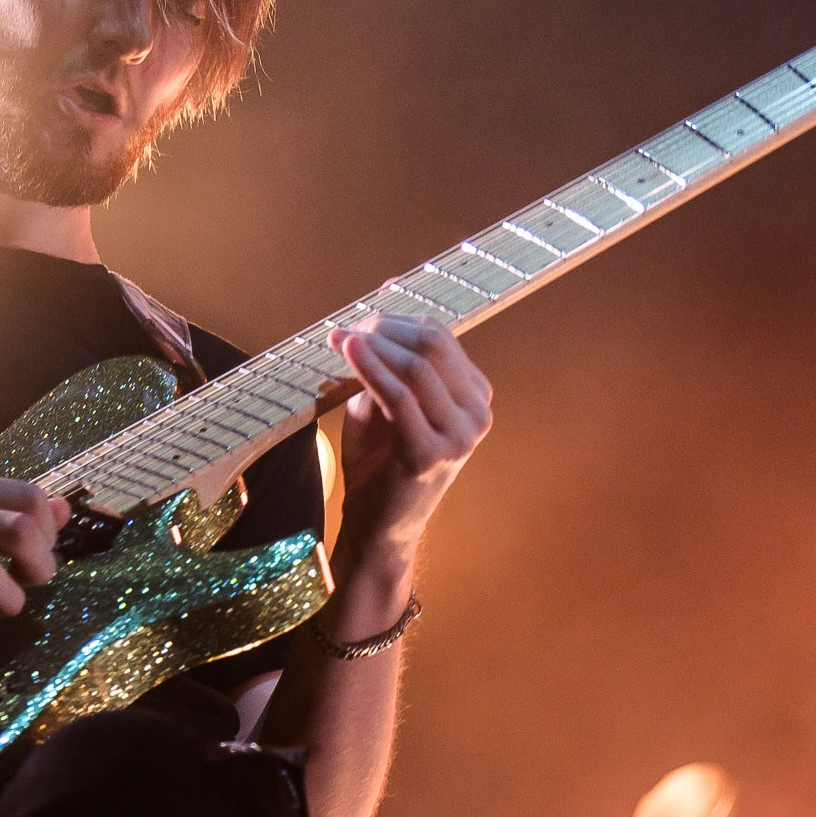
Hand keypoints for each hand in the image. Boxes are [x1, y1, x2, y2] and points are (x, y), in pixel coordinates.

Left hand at [328, 313, 493, 549]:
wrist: (378, 524)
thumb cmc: (380, 459)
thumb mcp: (388, 400)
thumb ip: (389, 356)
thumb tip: (387, 292)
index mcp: (474, 396)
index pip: (441, 336)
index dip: (397, 319)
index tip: (360, 314)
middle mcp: (477, 414)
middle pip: (434, 345)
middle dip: (386, 328)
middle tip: (346, 328)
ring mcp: (460, 436)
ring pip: (417, 368)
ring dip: (373, 346)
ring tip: (338, 338)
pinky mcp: (431, 454)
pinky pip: (399, 398)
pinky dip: (371, 369)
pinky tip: (347, 352)